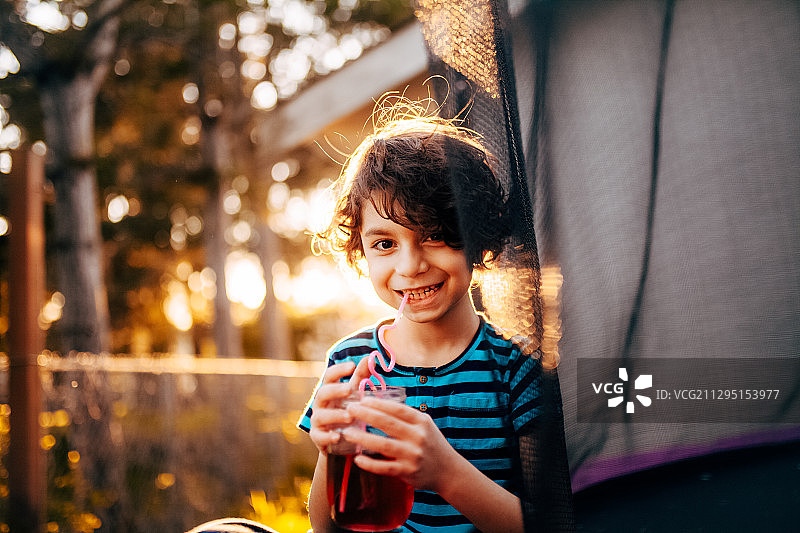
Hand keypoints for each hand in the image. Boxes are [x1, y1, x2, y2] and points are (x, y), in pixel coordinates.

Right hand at [307, 361, 357, 452]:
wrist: (341, 441)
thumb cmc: (347, 411)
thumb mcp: (354, 394)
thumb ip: (360, 377)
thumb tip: (370, 357)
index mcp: (329, 391)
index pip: (329, 376)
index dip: (338, 370)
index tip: (352, 365)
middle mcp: (321, 404)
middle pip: (322, 392)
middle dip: (335, 390)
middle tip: (350, 389)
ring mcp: (318, 421)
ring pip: (320, 415)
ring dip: (335, 415)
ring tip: (350, 416)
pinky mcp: (318, 437)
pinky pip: (319, 437)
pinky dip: (327, 437)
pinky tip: (338, 437)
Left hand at [342, 396, 457, 492]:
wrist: (448, 471)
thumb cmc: (430, 443)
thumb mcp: (424, 425)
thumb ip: (405, 416)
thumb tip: (377, 403)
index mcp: (421, 422)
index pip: (397, 409)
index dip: (378, 403)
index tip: (362, 399)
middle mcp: (418, 437)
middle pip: (388, 424)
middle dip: (366, 415)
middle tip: (350, 409)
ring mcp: (413, 455)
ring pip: (384, 445)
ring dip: (363, 438)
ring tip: (347, 432)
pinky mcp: (408, 472)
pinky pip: (385, 467)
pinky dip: (370, 464)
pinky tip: (357, 459)